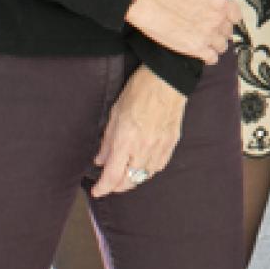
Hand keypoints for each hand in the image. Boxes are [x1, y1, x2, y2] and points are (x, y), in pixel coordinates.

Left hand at [91, 65, 187, 197]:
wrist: (168, 78)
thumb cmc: (140, 90)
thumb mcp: (115, 113)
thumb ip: (107, 140)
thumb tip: (101, 159)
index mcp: (126, 140)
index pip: (112, 176)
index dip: (102, 188)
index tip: (97, 190)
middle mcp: (143, 148)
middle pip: (129, 181)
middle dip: (116, 186)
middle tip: (109, 184)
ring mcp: (160, 146)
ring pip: (145, 175)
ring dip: (133, 179)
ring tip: (125, 175)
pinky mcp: (172, 141)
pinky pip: (160, 165)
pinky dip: (149, 170)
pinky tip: (143, 166)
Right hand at [125, 0, 234, 61]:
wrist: (145, 0)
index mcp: (220, 0)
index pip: (236, 14)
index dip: (229, 17)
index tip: (223, 19)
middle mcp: (217, 18)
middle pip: (228, 31)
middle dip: (220, 31)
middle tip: (211, 31)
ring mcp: (207, 34)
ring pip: (222, 46)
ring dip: (216, 45)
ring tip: (208, 44)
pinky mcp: (194, 48)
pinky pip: (211, 58)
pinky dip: (208, 57)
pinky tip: (202, 53)